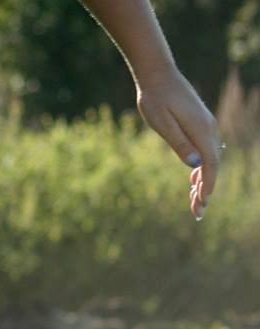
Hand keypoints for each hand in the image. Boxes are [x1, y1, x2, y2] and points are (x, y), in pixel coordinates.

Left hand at [135, 67, 222, 219]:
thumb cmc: (155, 99)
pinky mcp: (199, 124)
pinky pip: (204, 151)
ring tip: (195, 203)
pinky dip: (201, 168)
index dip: (207, 186)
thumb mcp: (163, 124)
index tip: (201, 205)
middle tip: (197, 213)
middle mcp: (208, 129)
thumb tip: (194, 166)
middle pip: (212, 166)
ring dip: (203, 181)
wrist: (157, 76)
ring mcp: (205, 126)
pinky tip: (193, 180)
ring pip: (209, 160)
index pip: (210, 165)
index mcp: (201, 131)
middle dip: (205, 190)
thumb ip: (179, 144)